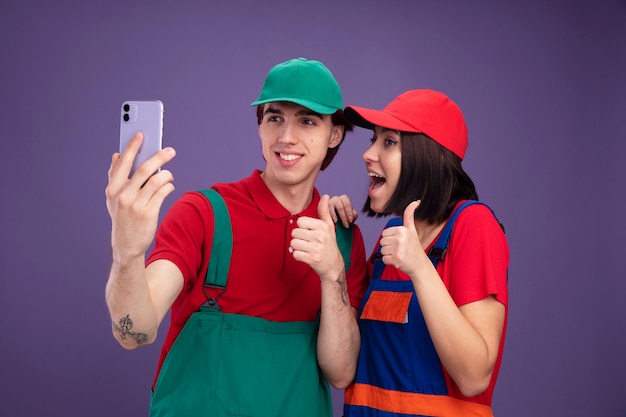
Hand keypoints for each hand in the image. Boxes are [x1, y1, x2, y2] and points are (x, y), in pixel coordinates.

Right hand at [105, 132, 175, 261]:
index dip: (132, 147)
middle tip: (170, 150)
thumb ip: (115, 176)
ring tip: (168, 174)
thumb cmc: (122, 217)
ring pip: (157, 180)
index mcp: (113, 189)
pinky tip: (169, 186)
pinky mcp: (149, 213)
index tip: (141, 134)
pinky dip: (168, 186)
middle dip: (159, 156)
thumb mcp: (113, 198)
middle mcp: (123, 195)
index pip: (123, 163)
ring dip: (166, 174)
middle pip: (144, 169)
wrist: (126, 245)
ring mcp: (136, 205)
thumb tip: (116, 155)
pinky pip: (163, 192)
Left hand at [290, 194, 344, 280]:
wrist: (334, 266)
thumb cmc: (329, 244)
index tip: (310, 233)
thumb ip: (325, 211)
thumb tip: (325, 196)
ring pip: (293, 243)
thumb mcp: (329, 227)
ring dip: (298, 248)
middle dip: (299, 238)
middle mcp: (320, 236)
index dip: (302, 228)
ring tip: (307, 250)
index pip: (300, 221)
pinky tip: (306, 257)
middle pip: (295, 232)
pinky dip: (298, 256)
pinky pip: (294, 254)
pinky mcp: (311, 259)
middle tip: (309, 243)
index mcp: (323, 226)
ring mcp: (316, 248)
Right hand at [328, 194, 357, 227]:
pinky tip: (334, 221)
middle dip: (343, 216)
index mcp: (344, 199)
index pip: (347, 204)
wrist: (334, 222)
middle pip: (340, 206)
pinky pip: (327, 209)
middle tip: (346, 224)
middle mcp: (337, 199)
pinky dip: (331, 215)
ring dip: (335, 215)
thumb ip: (353, 215)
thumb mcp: (349, 217)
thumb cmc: (343, 217)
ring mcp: (329, 202)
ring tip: (338, 222)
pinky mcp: (324, 206)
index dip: (349, 212)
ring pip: (332, 206)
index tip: (350, 220)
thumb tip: (354, 215)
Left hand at [380, 201, 422, 275]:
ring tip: (399, 254)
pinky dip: (389, 262)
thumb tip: (416, 201)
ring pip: (382, 250)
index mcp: (402, 229)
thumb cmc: (414, 247)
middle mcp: (400, 238)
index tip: (401, 242)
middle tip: (400, 249)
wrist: (420, 264)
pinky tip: (398, 261)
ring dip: (389, 254)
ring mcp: (398, 249)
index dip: (391, 239)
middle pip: (382, 241)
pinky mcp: (396, 259)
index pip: (385, 233)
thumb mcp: (412, 229)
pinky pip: (383, 259)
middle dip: (389, 246)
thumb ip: (410, 215)